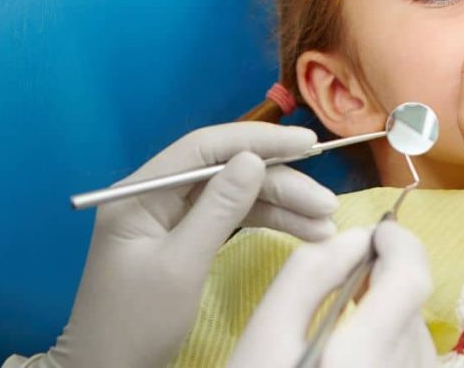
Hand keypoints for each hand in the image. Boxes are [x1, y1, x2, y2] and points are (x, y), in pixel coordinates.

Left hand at [42, 122, 337, 367]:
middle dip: (281, 183)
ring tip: (326, 222)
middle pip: (227, 171)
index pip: (205, 148)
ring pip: (238, 194)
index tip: (307, 142)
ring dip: (283, 205)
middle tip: (327, 203)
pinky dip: (270, 222)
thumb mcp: (181, 266)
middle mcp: (156, 195)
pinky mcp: (187, 238)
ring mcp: (172, 217)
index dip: (259, 140)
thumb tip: (253, 158)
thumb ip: (218, 209)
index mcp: (140, 192)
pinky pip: (235, 218)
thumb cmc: (136, 323)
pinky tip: (305, 230)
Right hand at [227, 221, 436, 367]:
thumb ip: (309, 275)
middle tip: (345, 282)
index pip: (412, 277)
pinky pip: (412, 361)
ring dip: (387, 316)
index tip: (376, 231)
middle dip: (384, 280)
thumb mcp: (264, 336)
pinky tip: (351, 363)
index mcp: (366, 357)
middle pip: (412, 303)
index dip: (400, 242)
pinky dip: (389, 348)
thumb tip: (357, 237)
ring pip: (414, 332)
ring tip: (340, 334)